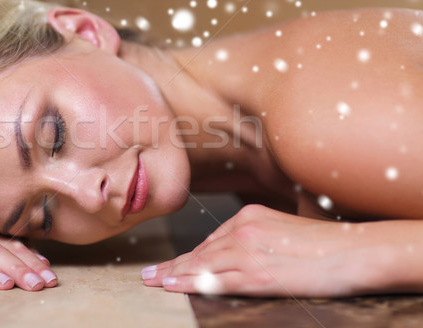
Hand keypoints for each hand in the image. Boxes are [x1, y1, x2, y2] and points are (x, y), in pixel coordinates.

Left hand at [142, 204, 383, 296]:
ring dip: (173, 274)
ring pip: (201, 265)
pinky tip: (173, 287)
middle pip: (200, 251)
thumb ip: (258, 237)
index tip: (173, 263)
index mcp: (250, 216)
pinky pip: (215, 280)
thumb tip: (237, 254)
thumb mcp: (284, 228)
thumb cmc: (325, 243)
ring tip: (153, 281)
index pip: (212, 239)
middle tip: (149, 273)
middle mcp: (243, 230)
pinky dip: (190, 283)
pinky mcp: (256, 275)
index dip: (190, 255)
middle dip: (173, 263)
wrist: (354, 250)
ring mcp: (248, 252)